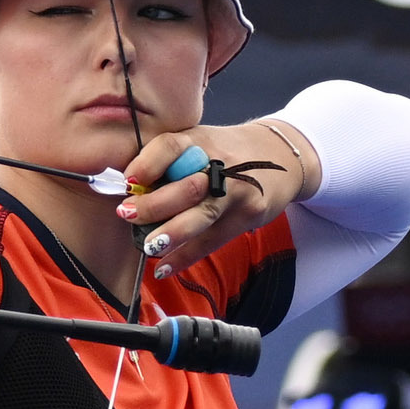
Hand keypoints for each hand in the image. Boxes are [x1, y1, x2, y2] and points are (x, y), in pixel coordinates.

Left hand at [115, 118, 317, 283]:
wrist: (281, 158)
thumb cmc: (226, 152)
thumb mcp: (199, 142)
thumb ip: (168, 161)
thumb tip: (127, 190)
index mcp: (199, 140)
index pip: (170, 146)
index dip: (147, 163)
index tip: (129, 181)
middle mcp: (221, 163)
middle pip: (186, 186)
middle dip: (153, 205)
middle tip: (128, 215)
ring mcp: (238, 191)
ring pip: (202, 216)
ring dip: (171, 234)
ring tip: (147, 246)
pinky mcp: (249, 214)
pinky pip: (212, 240)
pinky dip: (186, 256)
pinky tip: (164, 268)